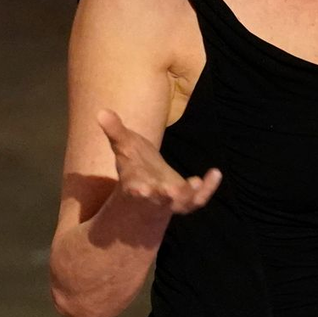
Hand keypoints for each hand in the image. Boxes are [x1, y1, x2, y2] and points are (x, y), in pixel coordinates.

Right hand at [99, 109, 221, 215]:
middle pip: (159, 201)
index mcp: (135, 184)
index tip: (140, 189)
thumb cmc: (134, 163)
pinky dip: (208, 188)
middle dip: (165, 197)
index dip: (137, 190)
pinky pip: (199, 199)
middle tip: (173, 190)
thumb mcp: (125, 145)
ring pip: (181, 204)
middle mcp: (153, 196)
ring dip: (189, 195)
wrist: (146, 185)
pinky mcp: (187, 200)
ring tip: (195, 181)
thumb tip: (101, 111)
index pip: (135, 189)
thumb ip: (115, 131)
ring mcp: (172, 201)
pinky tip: (215, 173)